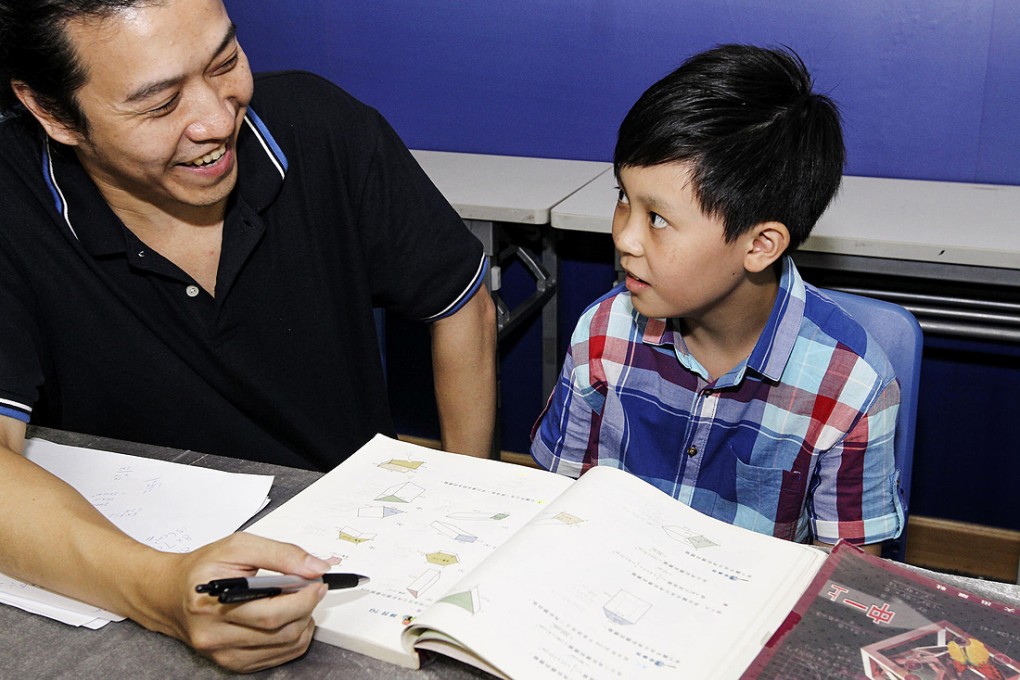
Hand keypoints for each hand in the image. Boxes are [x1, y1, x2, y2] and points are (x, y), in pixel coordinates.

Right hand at [144, 533, 330, 671]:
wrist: (170, 594)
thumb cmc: (203, 568)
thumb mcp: (239, 546)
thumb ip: (281, 554)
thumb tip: (316, 567)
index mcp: (214, 604)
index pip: (271, 613)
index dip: (303, 599)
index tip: (318, 583)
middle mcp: (215, 636)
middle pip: (281, 632)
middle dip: (307, 608)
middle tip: (312, 589)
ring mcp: (223, 653)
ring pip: (284, 647)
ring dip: (303, 623)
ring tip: (298, 602)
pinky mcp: (231, 663)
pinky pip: (276, 658)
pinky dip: (292, 639)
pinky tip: (288, 619)